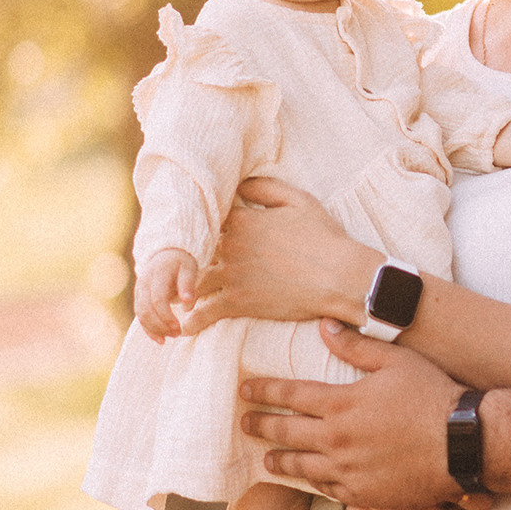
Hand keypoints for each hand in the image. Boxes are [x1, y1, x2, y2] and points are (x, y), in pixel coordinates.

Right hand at [135, 249, 196, 340]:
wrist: (166, 253)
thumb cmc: (182, 263)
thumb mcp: (189, 268)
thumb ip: (188, 285)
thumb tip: (188, 305)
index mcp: (157, 275)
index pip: (157, 300)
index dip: (166, 316)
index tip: (178, 328)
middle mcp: (144, 283)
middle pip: (146, 310)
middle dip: (160, 326)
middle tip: (177, 334)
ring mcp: (139, 291)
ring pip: (141, 314)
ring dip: (154, 329)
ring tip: (170, 338)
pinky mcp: (139, 298)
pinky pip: (140, 316)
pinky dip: (148, 329)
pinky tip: (160, 339)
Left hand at [185, 177, 378, 333]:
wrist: (338, 276)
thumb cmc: (324, 237)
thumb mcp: (299, 200)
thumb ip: (266, 187)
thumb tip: (242, 183)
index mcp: (243, 219)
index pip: (210, 218)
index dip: (204, 224)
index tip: (199, 230)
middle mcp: (230, 246)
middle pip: (195, 250)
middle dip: (184, 259)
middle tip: (173, 267)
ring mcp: (232, 275)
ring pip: (193, 281)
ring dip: (181, 291)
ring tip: (173, 298)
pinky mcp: (238, 302)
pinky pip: (205, 312)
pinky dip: (193, 321)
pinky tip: (184, 326)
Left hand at [240, 318, 466, 508]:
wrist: (462, 444)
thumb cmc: (433, 396)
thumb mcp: (396, 361)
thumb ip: (357, 347)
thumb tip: (325, 326)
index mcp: (342, 403)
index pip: (290, 395)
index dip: (264, 391)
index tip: (245, 390)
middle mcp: (337, 439)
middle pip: (287, 432)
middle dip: (261, 425)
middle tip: (244, 423)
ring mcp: (348, 469)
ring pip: (300, 466)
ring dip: (279, 461)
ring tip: (267, 459)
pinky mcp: (363, 493)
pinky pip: (327, 488)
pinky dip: (311, 482)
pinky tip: (307, 478)